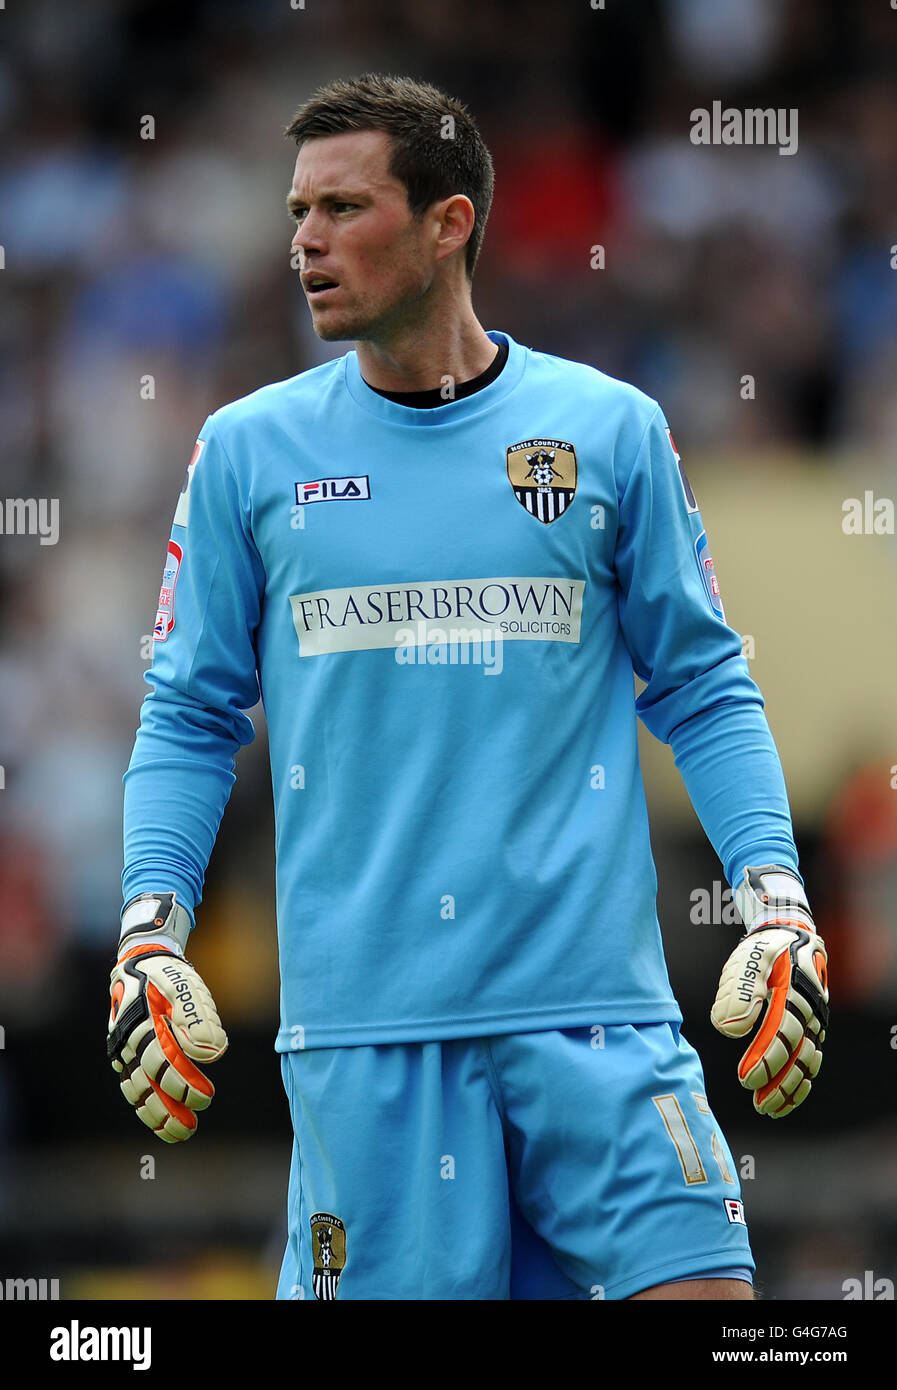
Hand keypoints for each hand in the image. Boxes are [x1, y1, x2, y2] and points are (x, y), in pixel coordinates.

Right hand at [107, 943, 227, 1141]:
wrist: (143, 962)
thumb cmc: (170, 975)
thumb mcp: (187, 986)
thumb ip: (197, 1017)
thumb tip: (212, 1054)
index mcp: (141, 1020)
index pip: (160, 1059)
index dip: (181, 1081)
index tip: (205, 1097)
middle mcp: (127, 1038)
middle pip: (144, 1081)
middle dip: (168, 1107)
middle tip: (193, 1125)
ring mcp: (122, 1048)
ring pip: (134, 1089)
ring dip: (154, 1114)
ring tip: (179, 1133)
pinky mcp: (123, 1055)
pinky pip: (131, 1085)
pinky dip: (144, 1105)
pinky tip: (162, 1121)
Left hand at [711, 866, 828, 1117]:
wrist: (790, 935)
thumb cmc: (764, 950)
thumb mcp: (747, 961)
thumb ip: (739, 993)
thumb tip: (729, 1031)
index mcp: (792, 992)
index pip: (781, 1032)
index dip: (765, 1058)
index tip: (745, 1079)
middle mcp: (810, 1010)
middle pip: (798, 1053)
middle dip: (779, 1082)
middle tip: (758, 1104)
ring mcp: (815, 1021)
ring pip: (808, 1062)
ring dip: (791, 1088)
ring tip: (769, 1108)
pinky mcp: (814, 1029)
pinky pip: (812, 1060)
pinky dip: (801, 1083)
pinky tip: (785, 1100)